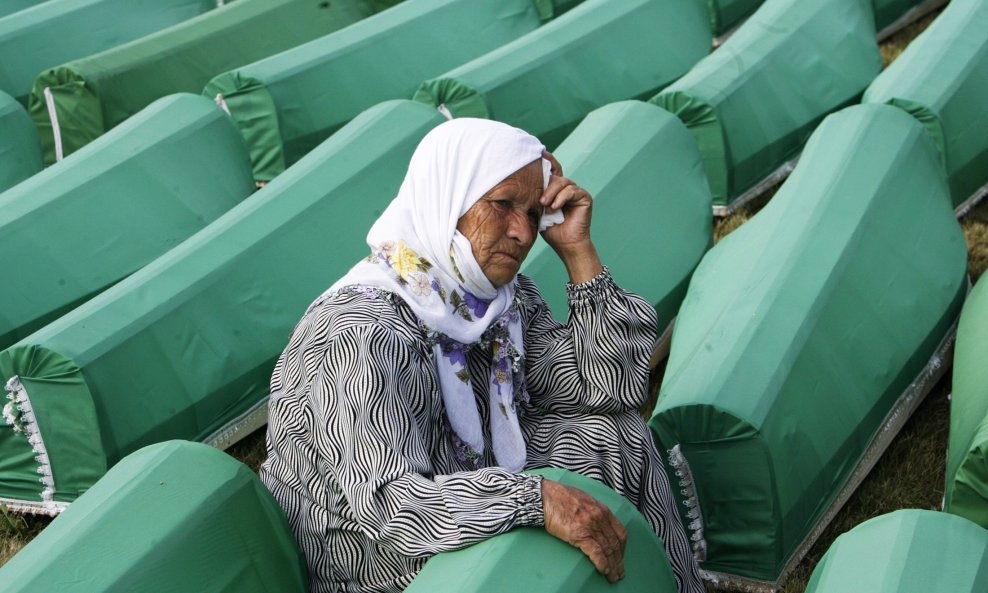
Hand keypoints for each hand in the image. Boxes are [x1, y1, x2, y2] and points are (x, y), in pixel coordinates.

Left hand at [539, 151, 602, 283]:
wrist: (566, 245)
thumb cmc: (552, 230)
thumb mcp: (539, 211)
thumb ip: (537, 196)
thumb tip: (523, 185)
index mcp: (556, 190)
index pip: (552, 171)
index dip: (547, 161)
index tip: (538, 153)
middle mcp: (568, 188)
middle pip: (556, 177)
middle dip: (546, 186)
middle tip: (540, 201)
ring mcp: (577, 192)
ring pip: (563, 182)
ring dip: (552, 193)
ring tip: (546, 205)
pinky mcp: (585, 197)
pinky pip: (572, 190)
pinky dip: (562, 198)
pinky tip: (556, 207)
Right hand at [542, 478, 626, 582]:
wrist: (545, 497)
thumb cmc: (561, 497)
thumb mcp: (585, 500)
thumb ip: (595, 512)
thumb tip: (599, 525)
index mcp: (602, 510)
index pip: (620, 532)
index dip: (622, 548)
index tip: (621, 557)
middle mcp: (600, 518)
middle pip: (616, 544)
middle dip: (619, 561)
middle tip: (620, 573)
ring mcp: (591, 526)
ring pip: (608, 550)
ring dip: (613, 566)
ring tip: (613, 577)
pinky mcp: (580, 534)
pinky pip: (596, 552)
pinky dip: (602, 564)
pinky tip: (604, 571)